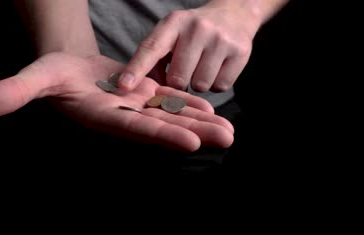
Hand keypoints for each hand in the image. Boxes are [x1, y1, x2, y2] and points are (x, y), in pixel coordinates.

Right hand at [0, 52, 233, 151]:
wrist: (69, 72)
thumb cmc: (52, 75)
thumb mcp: (35, 78)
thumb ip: (14, 93)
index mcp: (101, 117)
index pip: (133, 129)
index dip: (159, 135)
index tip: (189, 142)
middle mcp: (123, 118)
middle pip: (161, 127)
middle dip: (193, 133)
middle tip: (227, 139)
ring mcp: (136, 108)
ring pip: (171, 116)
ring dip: (200, 123)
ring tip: (229, 131)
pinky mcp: (145, 96)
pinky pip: (170, 101)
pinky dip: (191, 105)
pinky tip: (213, 109)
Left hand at [118, 2, 258, 91]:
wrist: (234, 14)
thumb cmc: (192, 33)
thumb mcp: (171, 37)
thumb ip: (154, 61)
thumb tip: (142, 90)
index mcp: (173, 23)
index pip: (150, 48)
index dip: (136, 69)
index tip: (123, 87)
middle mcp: (197, 28)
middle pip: (177, 78)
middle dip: (178, 82)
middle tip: (186, 68)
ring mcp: (220, 39)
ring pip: (200, 85)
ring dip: (198, 83)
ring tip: (203, 65)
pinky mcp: (240, 52)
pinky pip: (220, 87)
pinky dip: (216, 84)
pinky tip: (217, 67)